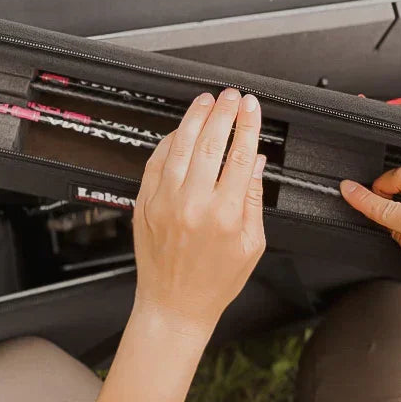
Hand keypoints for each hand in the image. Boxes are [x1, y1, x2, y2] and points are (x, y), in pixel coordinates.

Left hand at [131, 88, 266, 335]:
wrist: (174, 305)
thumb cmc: (214, 282)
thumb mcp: (251, 245)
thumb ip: (253, 199)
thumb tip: (255, 162)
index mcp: (225, 215)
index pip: (240, 155)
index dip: (247, 125)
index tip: (251, 107)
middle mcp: (193, 205)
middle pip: (211, 143)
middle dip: (223, 113)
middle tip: (231, 96)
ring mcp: (165, 202)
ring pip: (181, 146)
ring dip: (195, 118)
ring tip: (206, 101)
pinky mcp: (145, 204)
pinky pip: (156, 162)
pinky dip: (169, 141)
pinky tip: (181, 129)